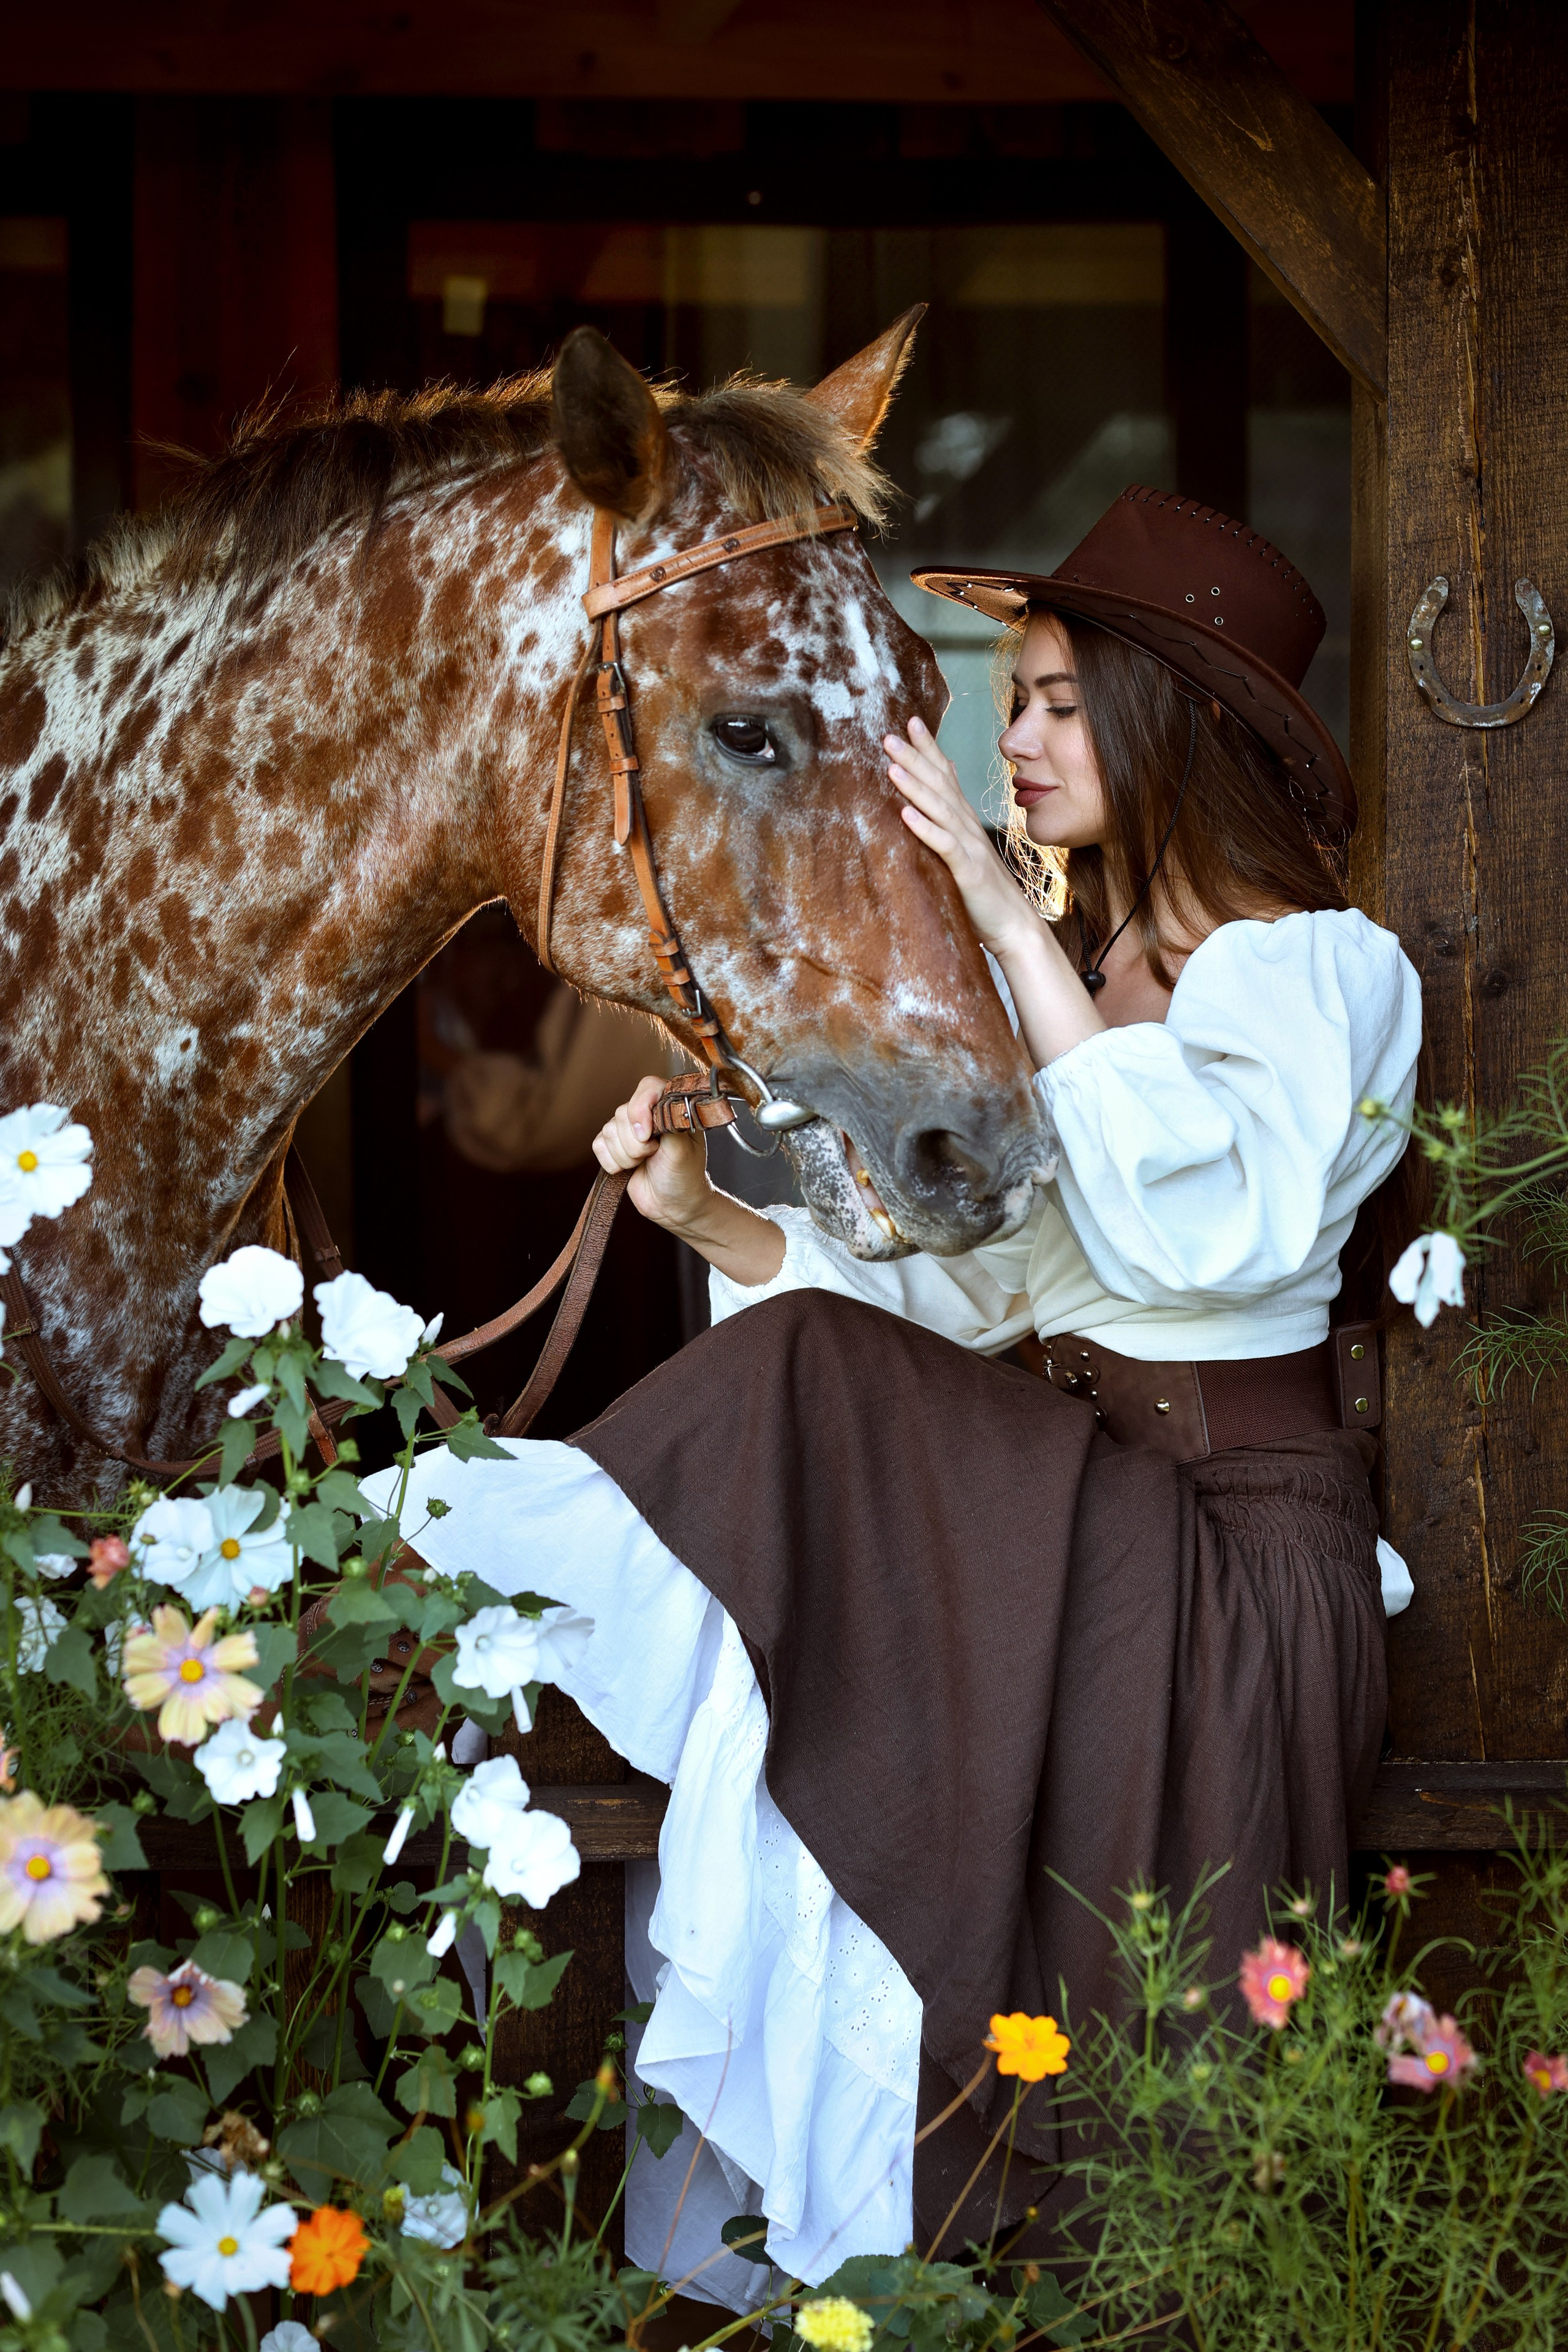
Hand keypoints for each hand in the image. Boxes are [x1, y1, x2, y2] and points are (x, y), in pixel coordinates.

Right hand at [592, 1073, 712, 1232]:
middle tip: (654, 1155)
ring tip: (645, 1163)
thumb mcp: (683, 1149)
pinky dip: (612, 1162)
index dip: (641, 1108)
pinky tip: (629, 1169)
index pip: (648, 1087)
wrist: (673, 1205)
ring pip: (608, 1130)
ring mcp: (629, 1129)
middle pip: (622, 1113)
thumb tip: (648, 1113)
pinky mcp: (614, 1146)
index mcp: (670, 1106)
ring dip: (626, 1156)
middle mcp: (648, 1113)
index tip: (648, 1135)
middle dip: (636, 1143)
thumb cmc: (685, 1176)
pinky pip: (598, 1145)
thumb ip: (667, 1124)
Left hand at [885, 718, 1039, 957]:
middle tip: (889, 735)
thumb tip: (933, 804)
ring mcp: (969, 848)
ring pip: (940, 810)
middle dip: (915, 758)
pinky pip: (945, 846)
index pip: (946, 777)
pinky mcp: (968, 872)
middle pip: (940, 785)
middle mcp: (967, 828)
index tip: (911, 722)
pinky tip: (906, 814)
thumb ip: (951, 826)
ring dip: (916, 786)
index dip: (929, 749)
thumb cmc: (984, 893)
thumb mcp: (965, 853)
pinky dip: (925, 829)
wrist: (1015, 927)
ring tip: (892, 765)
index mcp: (965, 822)